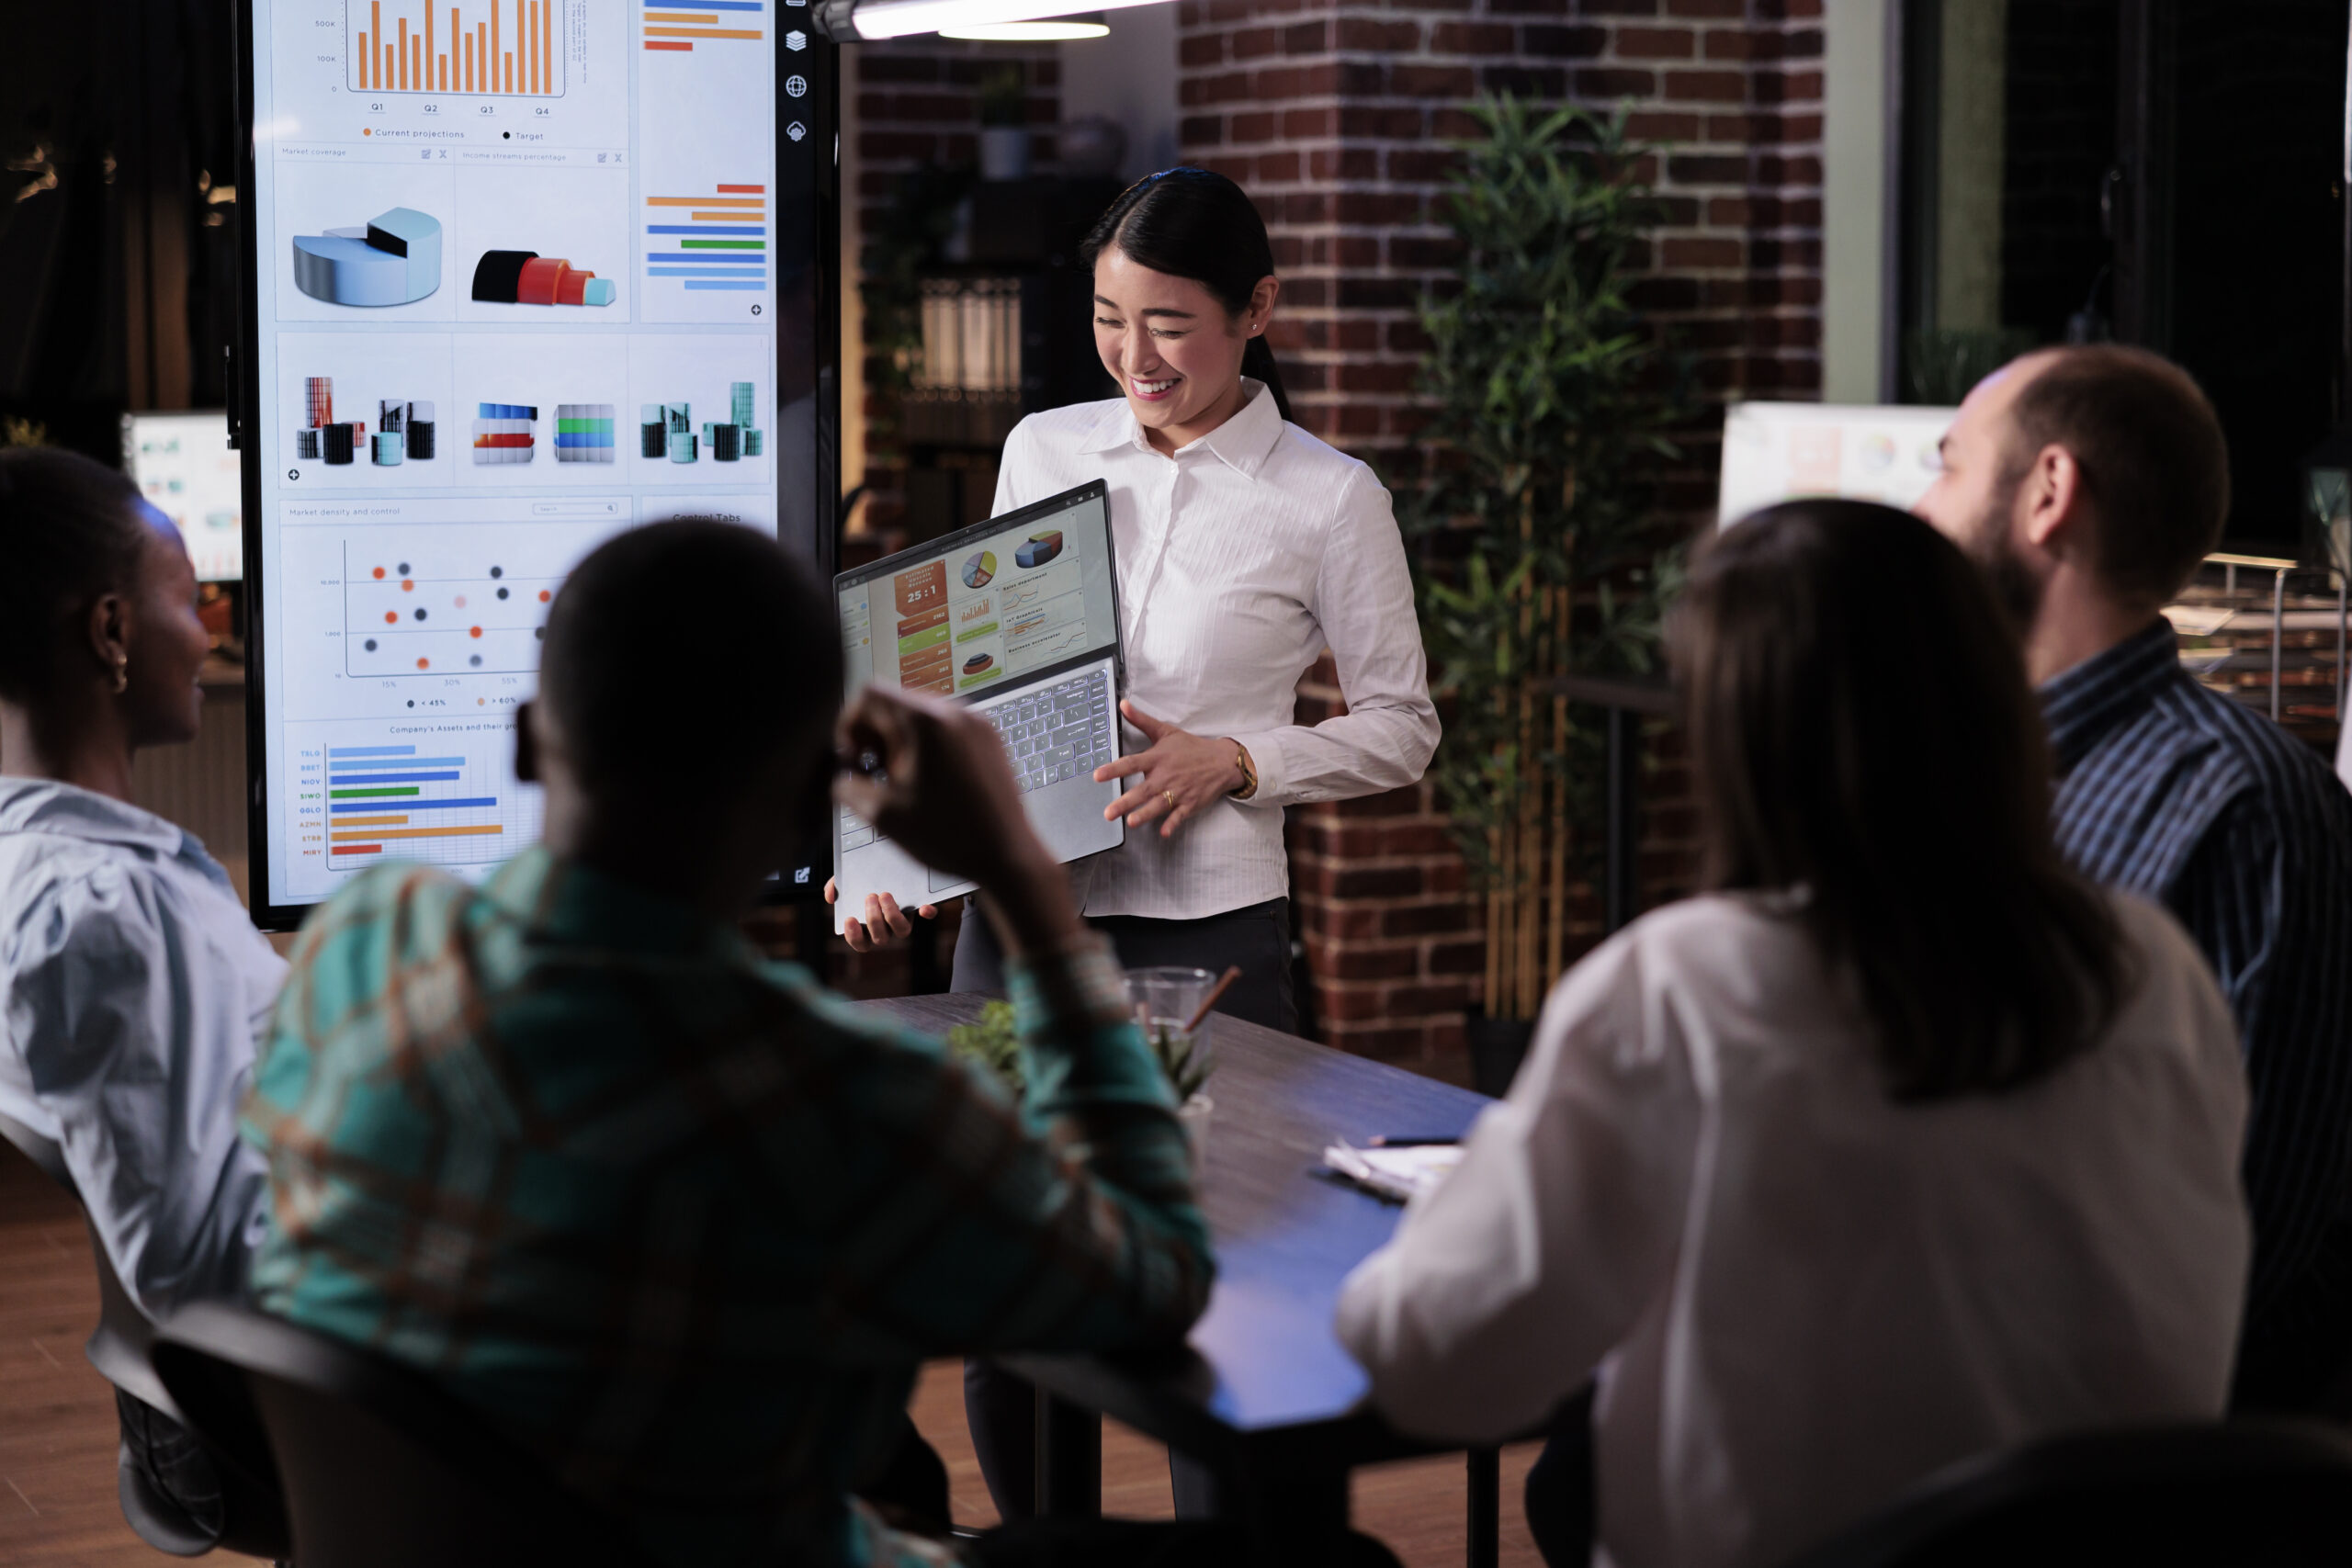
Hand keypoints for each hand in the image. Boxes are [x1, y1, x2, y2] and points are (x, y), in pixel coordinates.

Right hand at [822, 877, 937, 952]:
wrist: (888, 864)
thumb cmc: (864, 879)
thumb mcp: (846, 880)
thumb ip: (836, 886)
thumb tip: (831, 896)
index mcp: (868, 928)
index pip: (861, 944)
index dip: (855, 937)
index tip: (850, 919)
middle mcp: (887, 929)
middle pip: (881, 938)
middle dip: (873, 919)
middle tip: (869, 896)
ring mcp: (904, 920)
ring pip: (902, 931)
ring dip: (892, 916)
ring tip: (884, 895)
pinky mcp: (920, 908)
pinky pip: (928, 914)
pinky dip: (928, 912)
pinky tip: (924, 906)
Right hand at [836, 685, 1077, 957]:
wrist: (1007, 856)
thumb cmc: (951, 837)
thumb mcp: (883, 815)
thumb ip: (848, 787)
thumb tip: (841, 776)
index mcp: (926, 721)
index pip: (870, 694)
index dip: (849, 724)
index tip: (852, 756)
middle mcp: (954, 711)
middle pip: (896, 702)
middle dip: (876, 737)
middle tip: (875, 775)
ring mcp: (976, 723)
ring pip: (920, 716)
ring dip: (901, 743)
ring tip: (903, 783)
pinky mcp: (989, 738)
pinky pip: (946, 729)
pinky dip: (928, 747)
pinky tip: (928, 783)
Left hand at [1096, 701, 1245, 838]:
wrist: (1222, 761)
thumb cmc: (1191, 747)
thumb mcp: (1166, 731)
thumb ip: (1141, 720)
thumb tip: (1123, 704)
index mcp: (1158, 758)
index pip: (1131, 763)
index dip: (1113, 770)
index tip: (1097, 776)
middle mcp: (1166, 776)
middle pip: (1142, 790)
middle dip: (1125, 802)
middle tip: (1108, 813)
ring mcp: (1178, 791)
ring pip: (1158, 805)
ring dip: (1145, 814)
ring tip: (1131, 822)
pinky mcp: (1190, 803)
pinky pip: (1179, 816)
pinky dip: (1172, 824)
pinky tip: (1163, 833)